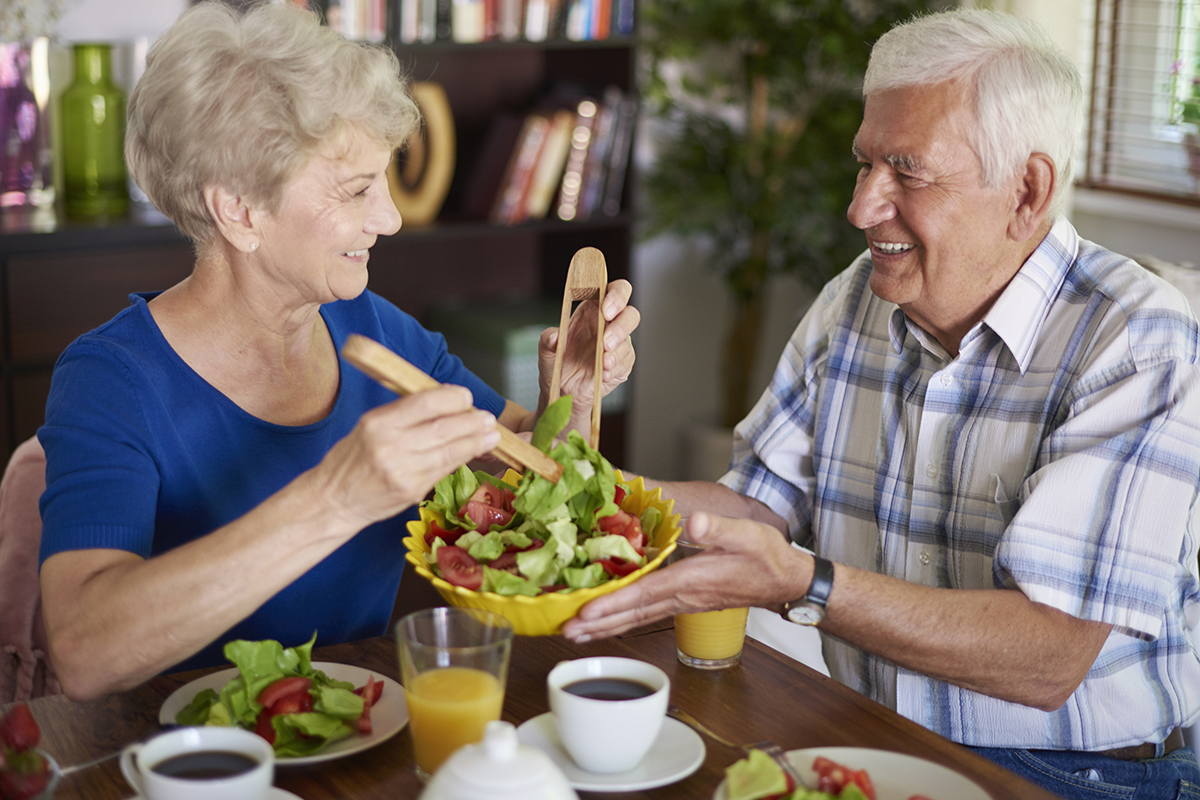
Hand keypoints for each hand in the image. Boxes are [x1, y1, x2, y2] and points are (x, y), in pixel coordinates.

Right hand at [314, 385, 500, 525]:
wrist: (333, 500)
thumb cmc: (352, 459)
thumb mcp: (370, 426)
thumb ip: (404, 414)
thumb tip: (446, 402)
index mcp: (378, 422)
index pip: (424, 403)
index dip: (452, 398)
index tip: (466, 397)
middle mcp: (390, 445)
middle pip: (442, 428)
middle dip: (471, 422)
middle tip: (488, 418)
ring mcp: (402, 471)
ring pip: (449, 452)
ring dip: (475, 442)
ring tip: (492, 435)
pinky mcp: (411, 491)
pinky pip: (444, 470)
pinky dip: (463, 459)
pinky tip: (475, 452)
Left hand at [537, 279, 638, 417]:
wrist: (562, 391)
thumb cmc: (557, 363)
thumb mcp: (546, 350)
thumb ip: (548, 340)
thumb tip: (554, 336)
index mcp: (592, 310)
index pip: (612, 291)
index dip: (616, 296)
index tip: (606, 310)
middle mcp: (608, 324)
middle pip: (630, 314)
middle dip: (621, 327)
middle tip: (605, 341)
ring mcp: (618, 345)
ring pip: (628, 341)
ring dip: (617, 352)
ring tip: (603, 363)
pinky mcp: (622, 364)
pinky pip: (626, 363)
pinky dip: (615, 368)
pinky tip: (603, 373)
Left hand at [561, 512, 806, 641]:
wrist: (784, 582)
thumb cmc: (766, 556)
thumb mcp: (748, 534)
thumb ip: (719, 528)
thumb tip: (695, 521)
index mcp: (691, 580)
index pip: (645, 594)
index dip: (614, 602)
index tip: (586, 611)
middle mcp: (682, 597)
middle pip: (633, 613)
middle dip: (598, 623)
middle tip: (564, 631)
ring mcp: (682, 603)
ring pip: (637, 618)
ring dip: (606, 627)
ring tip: (574, 635)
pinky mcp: (683, 602)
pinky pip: (646, 615)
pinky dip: (622, 620)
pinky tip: (606, 623)